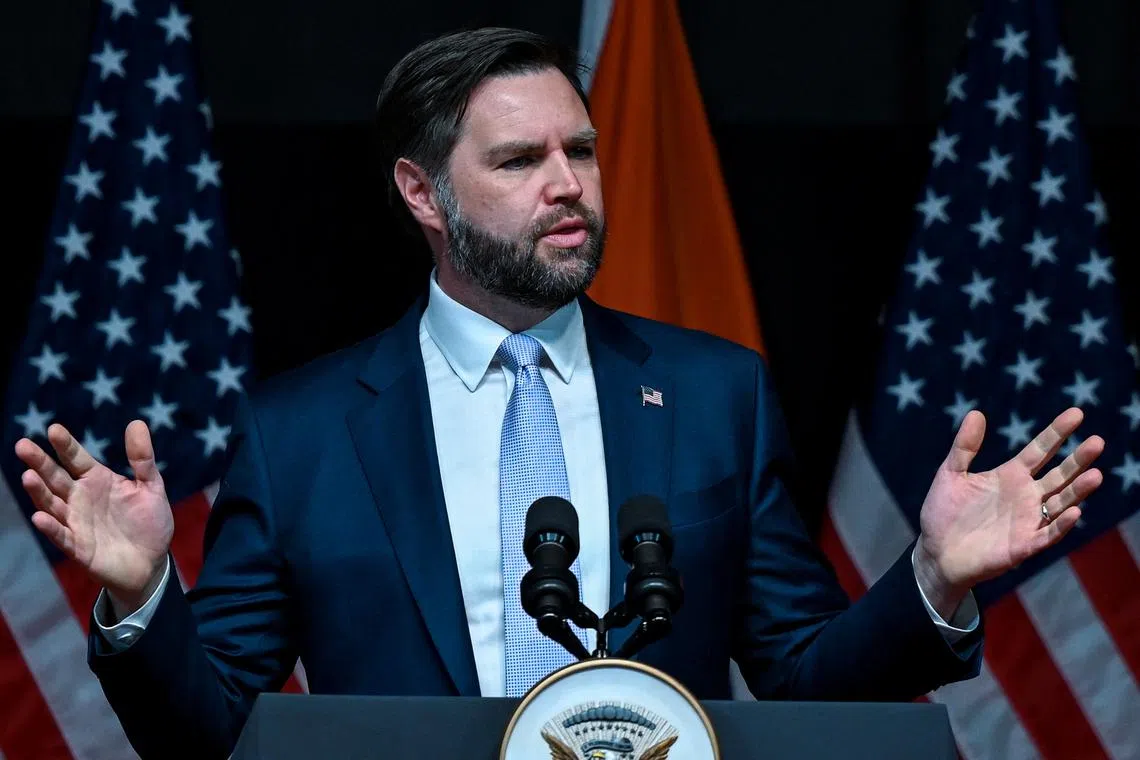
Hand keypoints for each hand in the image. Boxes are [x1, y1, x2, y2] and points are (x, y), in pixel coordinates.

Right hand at [14, 420, 173, 615]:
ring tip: (28, 476)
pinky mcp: (78, 547)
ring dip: (38, 491)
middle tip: (23, 445)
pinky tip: (39, 516)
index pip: (76, 458)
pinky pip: (61, 536)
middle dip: (39, 462)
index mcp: (97, 480)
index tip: (53, 429)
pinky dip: (50, 527)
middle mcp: (80, 498)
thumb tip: (136, 423)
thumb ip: (143, 459)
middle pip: (55, 477)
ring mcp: (76, 522)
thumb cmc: (148, 522)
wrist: (151, 562)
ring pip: (52, 504)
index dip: (65, 445)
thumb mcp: (151, 487)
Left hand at [914, 407, 1103, 617]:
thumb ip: (964, 447)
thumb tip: (976, 413)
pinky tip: (1074, 511)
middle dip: (1078, 459)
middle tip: (1097, 442)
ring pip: (1061, 502)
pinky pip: (1049, 534)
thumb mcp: (950, 474)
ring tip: (1096, 475)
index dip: (1057, 433)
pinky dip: (1061, 524)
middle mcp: (1026, 496)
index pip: (1040, 450)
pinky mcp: (1024, 545)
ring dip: (1078, 490)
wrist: (936, 553)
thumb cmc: (943, 513)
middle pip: (1059, 474)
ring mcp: (1028, 520)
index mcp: (1010, 475)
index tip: (1077, 413)